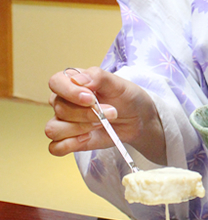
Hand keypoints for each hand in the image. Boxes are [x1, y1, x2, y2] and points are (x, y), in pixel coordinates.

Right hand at [45, 67, 165, 164]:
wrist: (136, 119)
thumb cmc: (126, 97)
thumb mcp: (117, 84)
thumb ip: (98, 77)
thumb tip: (77, 79)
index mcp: (73, 81)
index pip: (56, 82)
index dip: (70, 91)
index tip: (90, 98)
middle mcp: (64, 101)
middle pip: (59, 108)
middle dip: (87, 113)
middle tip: (110, 112)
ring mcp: (64, 121)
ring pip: (54, 129)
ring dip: (80, 128)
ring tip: (101, 123)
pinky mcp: (68, 140)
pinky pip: (55, 147)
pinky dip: (71, 144)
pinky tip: (87, 138)